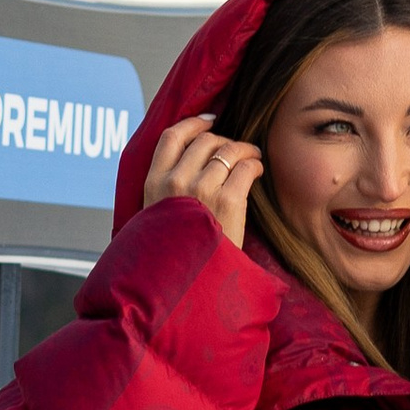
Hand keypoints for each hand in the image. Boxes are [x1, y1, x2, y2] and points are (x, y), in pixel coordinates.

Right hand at [141, 114, 263, 247]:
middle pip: (206, 140)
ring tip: (252, 157)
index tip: (210, 122)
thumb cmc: (173, 255)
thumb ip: (165, 190)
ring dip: (245, 150)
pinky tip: (256, 171)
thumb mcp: (155, 217)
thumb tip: (188, 163)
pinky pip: (246, 167)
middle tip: (237, 149)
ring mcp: (202, 190)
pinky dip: (255, 164)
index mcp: (152, 184)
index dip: (194, 124)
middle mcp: (175, 182)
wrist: (185, 287)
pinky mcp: (228, 201)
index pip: (171, 136)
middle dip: (225, 141)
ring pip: (229, 150)